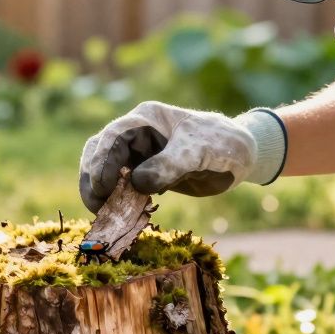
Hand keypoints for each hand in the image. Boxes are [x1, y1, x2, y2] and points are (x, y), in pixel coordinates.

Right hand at [79, 101, 286, 212]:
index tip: (102, 189)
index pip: (114, 137)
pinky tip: (119, 214)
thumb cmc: (223, 145)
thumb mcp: (200, 152)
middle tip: (97, 208)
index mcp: (147, 118)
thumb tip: (136, 184)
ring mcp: (138, 153)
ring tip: (103, 213)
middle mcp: (137, 133)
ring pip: (104, 168)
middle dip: (93, 178)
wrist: (241, 156)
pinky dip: (115, 199)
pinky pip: (119, 185)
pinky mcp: (143, 172)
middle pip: (100, 151)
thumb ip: (170, 165)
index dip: (103, 162)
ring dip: (99, 190)